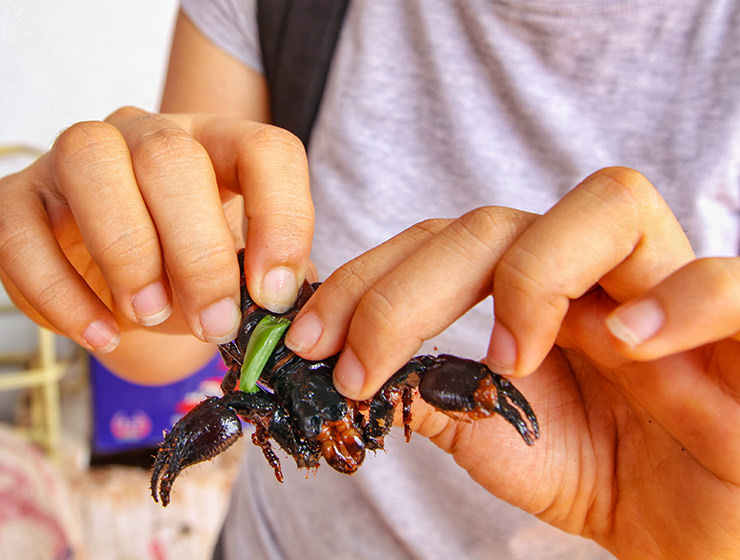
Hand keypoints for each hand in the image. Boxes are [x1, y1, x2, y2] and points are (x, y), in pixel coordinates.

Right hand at [0, 107, 312, 353]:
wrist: (123, 277)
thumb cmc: (190, 270)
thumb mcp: (235, 275)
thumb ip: (261, 288)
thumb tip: (283, 315)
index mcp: (219, 146)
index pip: (265, 150)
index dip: (281, 219)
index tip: (274, 294)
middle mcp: (149, 135)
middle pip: (171, 158)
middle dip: (198, 255)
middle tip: (214, 324)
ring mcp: (78, 156)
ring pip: (91, 163)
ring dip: (127, 254)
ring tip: (150, 315)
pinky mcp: (18, 196)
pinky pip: (22, 232)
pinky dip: (61, 294)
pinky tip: (100, 333)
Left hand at [285, 167, 739, 558]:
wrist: (691, 527)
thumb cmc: (602, 471)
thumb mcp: (497, 436)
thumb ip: (434, 396)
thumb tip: (350, 372)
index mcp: (537, 290)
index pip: (442, 243)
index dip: (368, 282)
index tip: (309, 341)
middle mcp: (595, 273)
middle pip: (499, 223)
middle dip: (409, 289)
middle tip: (360, 364)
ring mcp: (667, 292)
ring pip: (611, 206)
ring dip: (536, 274)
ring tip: (510, 358)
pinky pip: (727, 282)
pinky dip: (677, 302)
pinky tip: (628, 345)